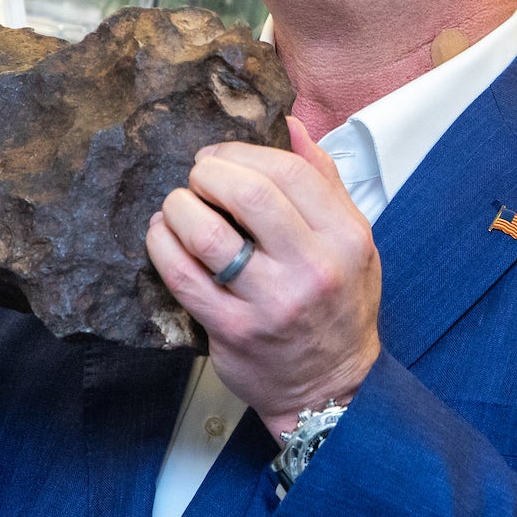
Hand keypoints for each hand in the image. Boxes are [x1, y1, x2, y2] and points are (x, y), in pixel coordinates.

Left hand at [145, 118, 381, 436]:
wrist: (331, 389)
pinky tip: (163, 235)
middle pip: (248, 194)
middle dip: (208, 173)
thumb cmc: (340, 308)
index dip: (243, 153)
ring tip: (177, 206)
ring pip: (206, 234)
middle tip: (197, 177)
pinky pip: (183, 277)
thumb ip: (325, 182)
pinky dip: (162, 245)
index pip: (289, 172)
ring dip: (179, 207)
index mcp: (345, 237)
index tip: (221, 157)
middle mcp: (312, 268)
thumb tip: (291, 127)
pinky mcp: (234, 331)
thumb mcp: (354, 242)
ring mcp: (271, 303)